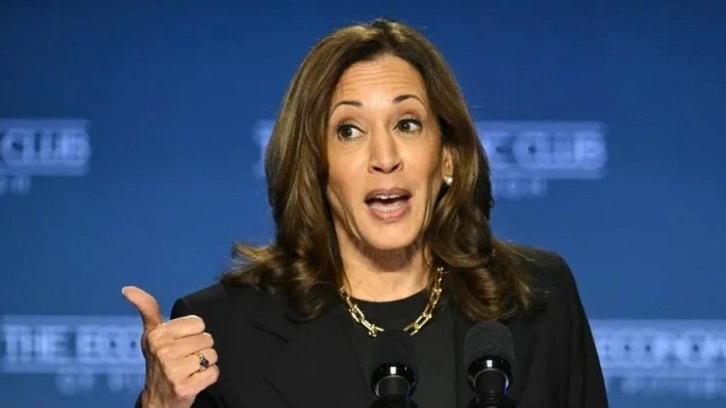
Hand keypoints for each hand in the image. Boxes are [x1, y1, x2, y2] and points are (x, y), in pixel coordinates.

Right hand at [122, 286, 218, 407]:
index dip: (193, 334)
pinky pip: (214, 373)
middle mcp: (163, 352)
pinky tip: (194, 380)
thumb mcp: (151, 334)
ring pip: (212, 355)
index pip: (198, 323)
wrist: (157, 400)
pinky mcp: (185, 388)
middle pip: (207, 339)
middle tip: (185, 359)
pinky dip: (208, 377)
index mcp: (156, 335)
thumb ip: (147, 308)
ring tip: (190, 369)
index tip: (181, 343)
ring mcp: (173, 371)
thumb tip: (128, 288)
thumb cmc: (158, 362)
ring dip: (205, 364)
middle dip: (200, 349)